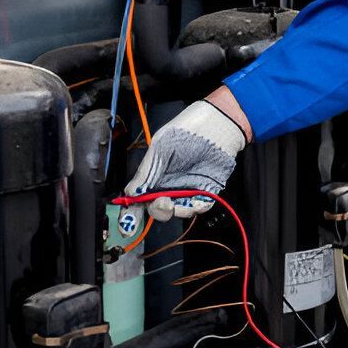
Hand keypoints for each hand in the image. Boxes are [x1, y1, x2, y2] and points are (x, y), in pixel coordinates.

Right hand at [124, 97, 248, 220]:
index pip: (140, 198)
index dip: (133, 212)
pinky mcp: (206, 190)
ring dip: (178, 210)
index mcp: (154, 174)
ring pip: (179, 211)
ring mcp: (188, 188)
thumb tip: (131, 193)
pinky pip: (200, 206)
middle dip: (158, 210)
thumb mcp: (160, 147)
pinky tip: (197, 199)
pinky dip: (197, 206)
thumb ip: (145, 172)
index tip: (129, 224)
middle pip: (159, 208)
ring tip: (178, 200)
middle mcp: (169, 184)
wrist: (218, 123)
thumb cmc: (186, 129)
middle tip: (162, 202)